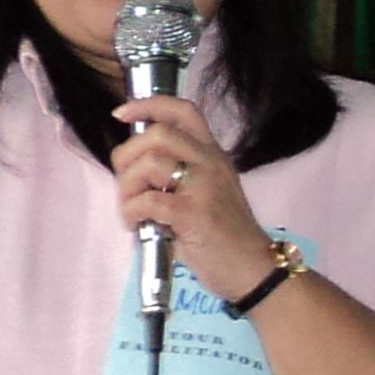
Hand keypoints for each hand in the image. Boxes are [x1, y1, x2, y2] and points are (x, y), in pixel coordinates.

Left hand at [111, 93, 274, 303]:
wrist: (253, 269)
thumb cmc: (225, 236)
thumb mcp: (207, 193)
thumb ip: (178, 176)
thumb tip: (134, 171)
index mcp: (212, 155)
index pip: (183, 110)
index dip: (147, 105)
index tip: (121, 114)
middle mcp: (210, 162)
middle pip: (158, 133)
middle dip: (127, 155)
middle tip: (126, 184)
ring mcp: (204, 186)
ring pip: (149, 163)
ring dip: (127, 187)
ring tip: (131, 209)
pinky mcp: (194, 214)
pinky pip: (148, 200)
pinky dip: (131, 211)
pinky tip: (137, 225)